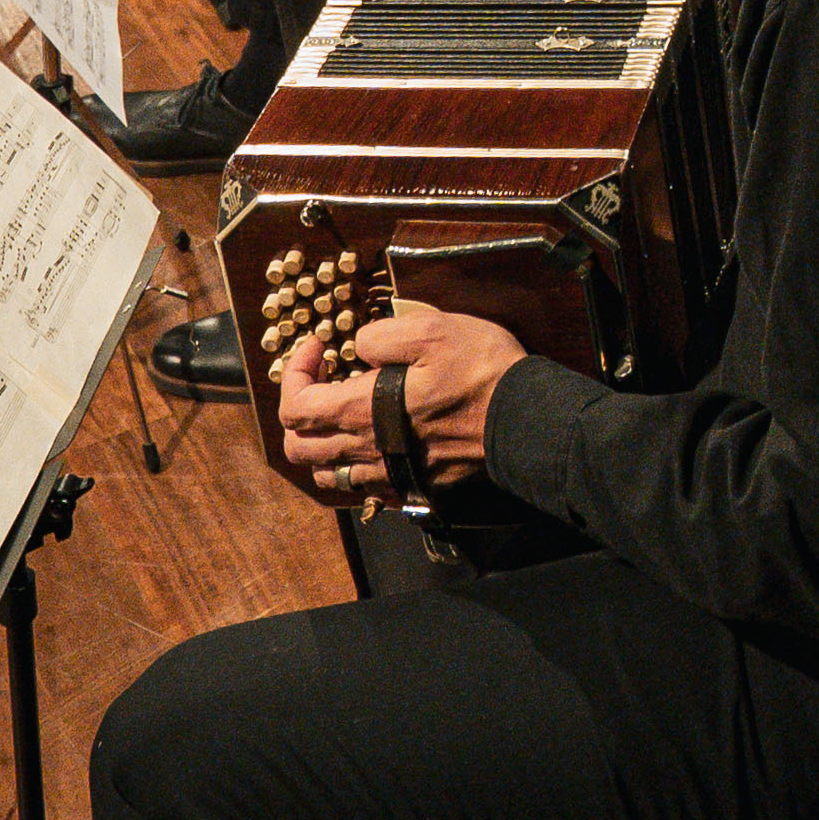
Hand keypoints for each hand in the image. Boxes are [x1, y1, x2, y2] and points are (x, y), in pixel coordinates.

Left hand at [279, 304, 525, 493]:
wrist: (523, 424)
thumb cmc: (481, 373)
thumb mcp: (432, 330)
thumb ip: (382, 335)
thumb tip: (359, 346)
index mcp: (362, 412)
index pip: (296, 407)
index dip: (294, 373)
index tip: (318, 347)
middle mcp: (366, 452)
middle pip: (299, 447)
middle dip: (298, 409)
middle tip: (322, 379)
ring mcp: (388, 476)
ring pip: (326, 473)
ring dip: (321, 441)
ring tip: (342, 411)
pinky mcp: (411, 489)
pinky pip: (362, 487)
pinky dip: (353, 464)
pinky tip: (374, 440)